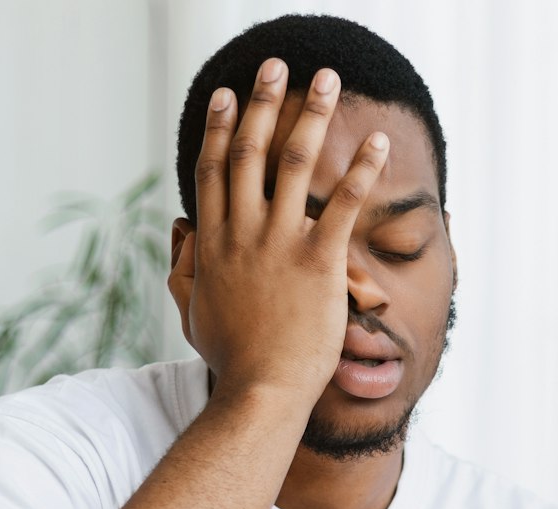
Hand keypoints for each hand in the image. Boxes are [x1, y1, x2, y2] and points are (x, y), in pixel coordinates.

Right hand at [178, 57, 389, 407]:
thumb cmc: (232, 361)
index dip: (222, 127)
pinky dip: (361, 169)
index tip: (229, 96)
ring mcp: (281, 244)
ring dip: (312, 115)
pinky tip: (376, 142)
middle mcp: (244, 232)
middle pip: (251, 151)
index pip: (214, 169)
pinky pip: (345, 205)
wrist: (261, 391)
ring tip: (327, 81)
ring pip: (295, 163)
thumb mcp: (192, 313)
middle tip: (275, 67)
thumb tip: (181, 238)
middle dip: (264, 103)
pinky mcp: (319, 262)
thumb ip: (185, 270)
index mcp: (215, 241)